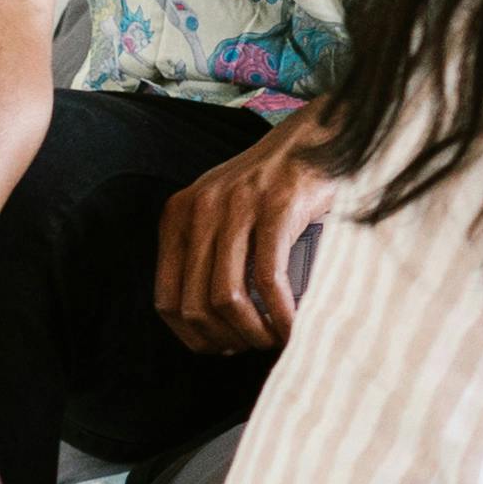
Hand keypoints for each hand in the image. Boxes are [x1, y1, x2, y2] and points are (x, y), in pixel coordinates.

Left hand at [155, 123, 338, 353]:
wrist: (317, 136)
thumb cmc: (274, 183)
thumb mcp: (223, 210)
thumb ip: (207, 251)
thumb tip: (210, 320)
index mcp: (179, 215)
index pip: (166, 299)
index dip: (193, 336)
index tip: (222, 347)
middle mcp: (200, 209)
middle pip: (195, 304)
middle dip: (226, 340)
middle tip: (254, 346)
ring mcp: (237, 207)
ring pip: (227, 296)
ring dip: (253, 332)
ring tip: (275, 339)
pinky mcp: (277, 207)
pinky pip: (268, 276)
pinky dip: (280, 312)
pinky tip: (293, 325)